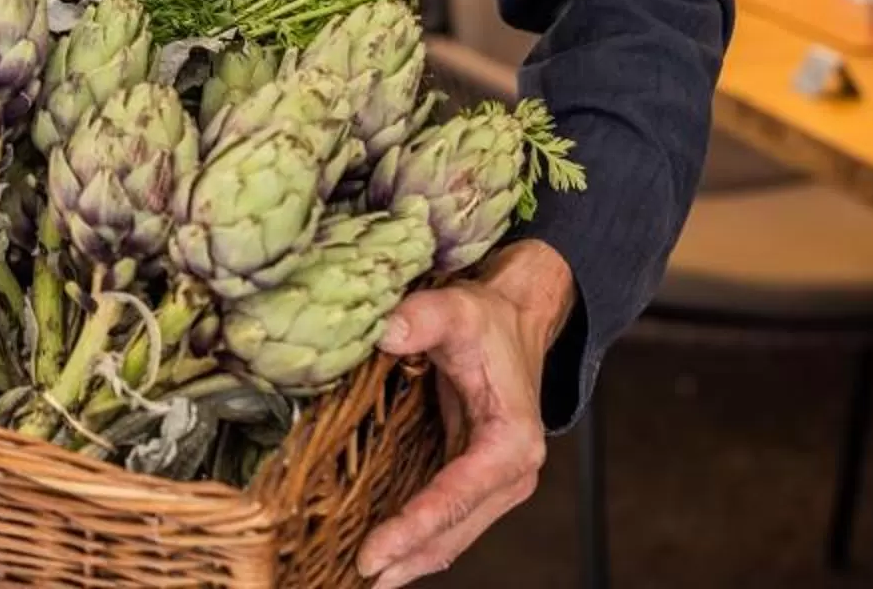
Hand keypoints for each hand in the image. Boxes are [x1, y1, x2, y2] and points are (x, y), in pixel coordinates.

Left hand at [354, 240, 573, 586]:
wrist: (514, 323)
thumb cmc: (487, 320)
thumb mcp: (457, 309)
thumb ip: (423, 318)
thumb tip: (386, 334)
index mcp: (512, 442)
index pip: (457, 496)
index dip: (414, 526)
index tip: (375, 552)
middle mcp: (511, 474)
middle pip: (454, 530)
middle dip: (408, 556)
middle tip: (359, 574)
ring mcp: (496, 485)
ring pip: (452, 537)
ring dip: (411, 559)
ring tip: (365, 578)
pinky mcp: (477, 483)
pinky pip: (447, 523)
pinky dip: (417, 542)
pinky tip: (385, 556)